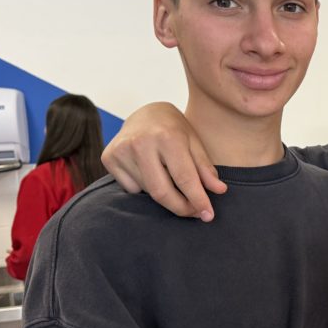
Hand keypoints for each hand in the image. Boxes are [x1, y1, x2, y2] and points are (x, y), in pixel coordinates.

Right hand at [101, 102, 225, 221]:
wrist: (144, 112)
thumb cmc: (174, 128)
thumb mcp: (194, 142)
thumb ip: (205, 168)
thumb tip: (220, 191)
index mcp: (167, 136)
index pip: (184, 178)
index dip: (198, 200)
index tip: (207, 215)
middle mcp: (141, 143)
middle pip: (161, 192)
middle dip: (181, 208)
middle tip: (194, 212)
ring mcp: (121, 150)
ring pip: (147, 192)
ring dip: (165, 195)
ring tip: (171, 179)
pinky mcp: (108, 158)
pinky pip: (131, 189)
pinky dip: (145, 188)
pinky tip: (150, 171)